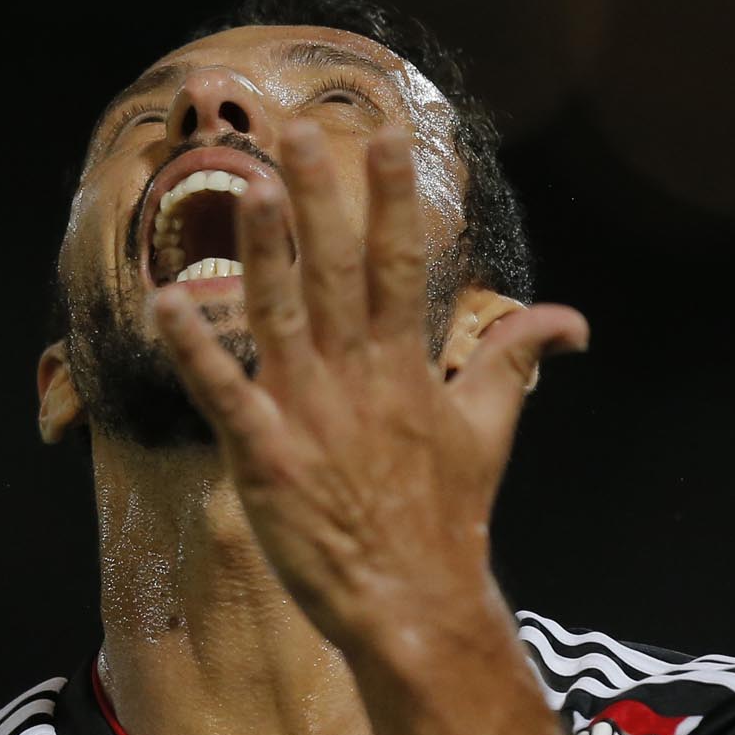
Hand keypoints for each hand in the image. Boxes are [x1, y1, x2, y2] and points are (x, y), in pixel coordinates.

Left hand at [151, 122, 585, 655]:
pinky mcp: (265, 458)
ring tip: (243, 185)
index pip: (400, 264)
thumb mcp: (489, 430)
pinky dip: (195, 351)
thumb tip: (571, 320)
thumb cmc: (445, 517)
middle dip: (320, 197)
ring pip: (280, 316)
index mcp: (406, 366)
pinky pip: (224, 395)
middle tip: (299, 128)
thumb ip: (515, 361)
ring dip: (262, 250)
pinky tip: (163, 303)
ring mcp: (308, 416)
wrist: (415, 606)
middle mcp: (357, 378)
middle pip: (337, 271)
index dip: (393, 199)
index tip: (387, 136)